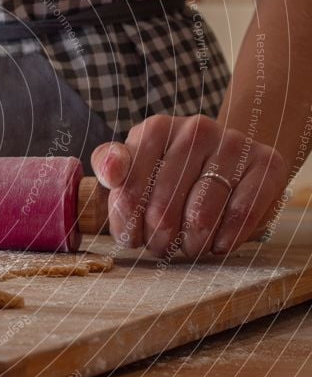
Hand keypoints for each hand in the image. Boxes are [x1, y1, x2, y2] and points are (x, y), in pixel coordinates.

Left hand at [91, 115, 287, 257]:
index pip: (128, 189)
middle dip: (159, 240)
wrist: (228, 159)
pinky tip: (217, 242)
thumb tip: (111, 172)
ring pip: (201, 217)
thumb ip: (109, 167)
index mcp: (155, 129)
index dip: (127, 223)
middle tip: (162, 246)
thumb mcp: (133, 165)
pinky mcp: (266, 163)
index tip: (132, 237)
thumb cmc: (168, 171)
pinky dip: (225, 239)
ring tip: (189, 245)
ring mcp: (232, 144)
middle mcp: (194, 130)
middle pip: (163, 208)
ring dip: (191, 245)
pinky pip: (241, 215)